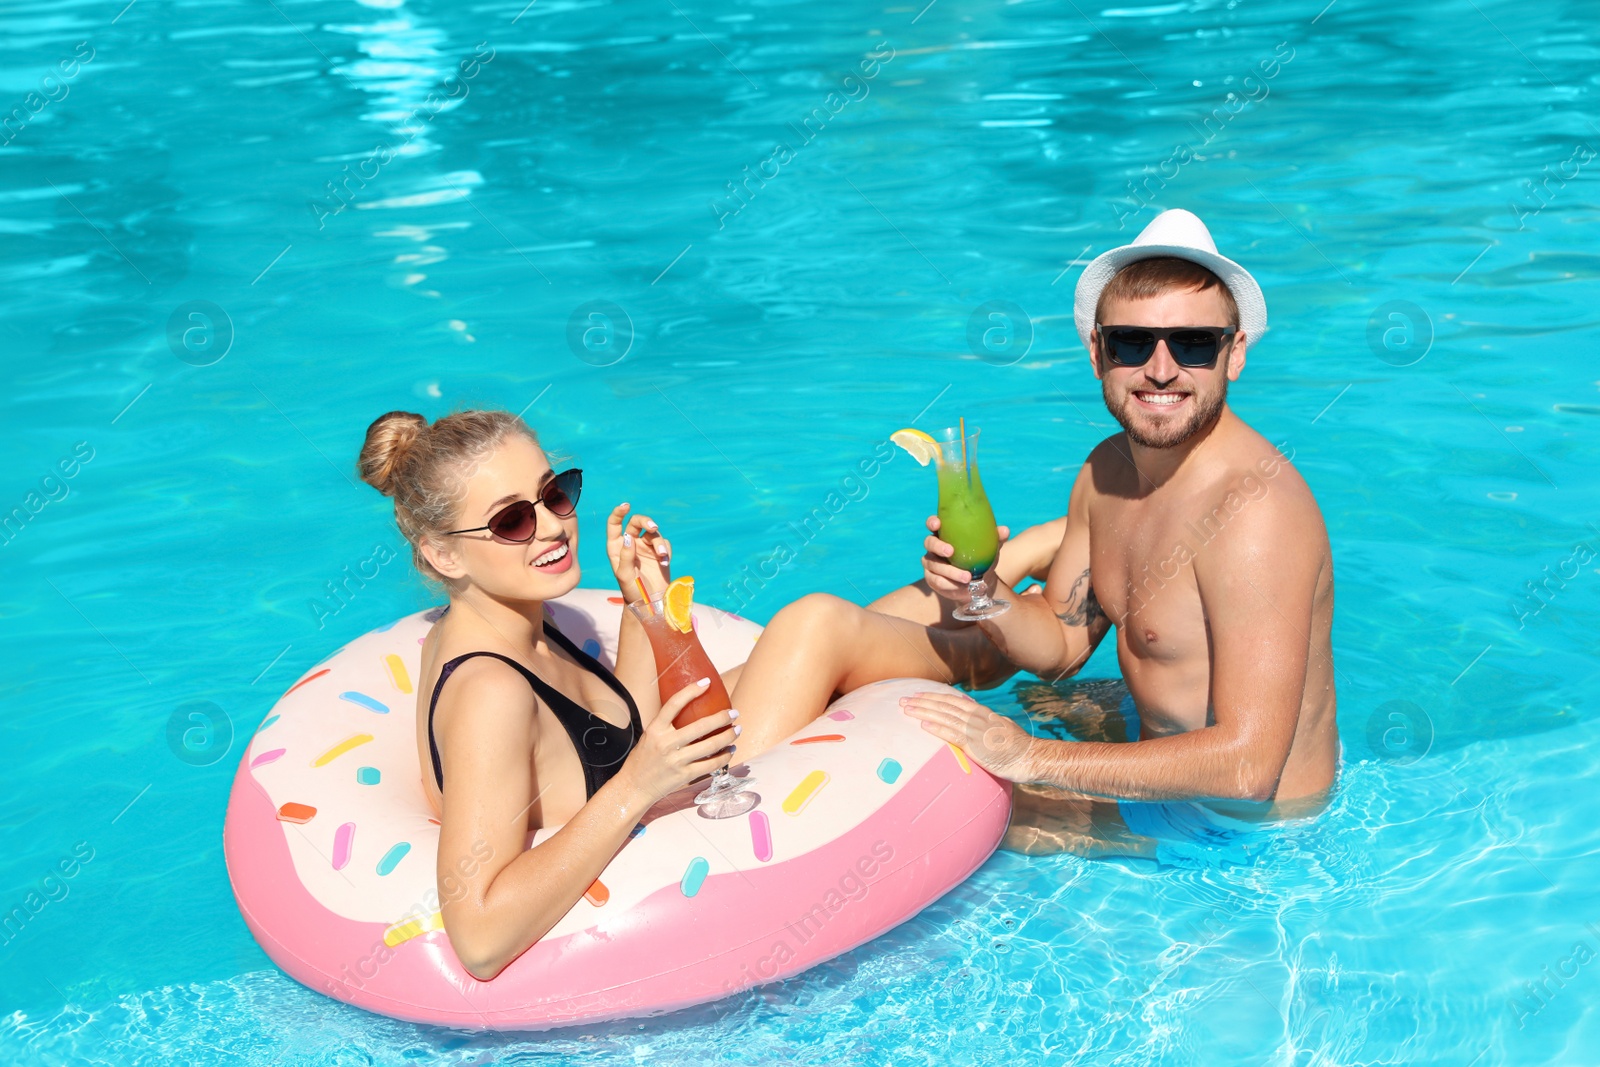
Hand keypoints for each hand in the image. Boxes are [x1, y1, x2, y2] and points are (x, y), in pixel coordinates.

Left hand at [607, 503, 672, 601]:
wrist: (649, 602)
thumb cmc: (631, 590)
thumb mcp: (625, 575)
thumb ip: (626, 555)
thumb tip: (628, 537)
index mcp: (616, 546)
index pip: (615, 524)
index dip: (619, 513)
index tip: (626, 506)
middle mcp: (630, 543)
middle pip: (637, 523)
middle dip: (646, 521)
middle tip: (654, 528)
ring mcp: (645, 547)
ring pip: (654, 533)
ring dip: (659, 543)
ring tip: (663, 556)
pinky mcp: (659, 552)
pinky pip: (664, 543)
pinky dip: (666, 551)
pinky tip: (665, 563)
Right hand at [620, 679, 739, 801]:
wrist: (634, 787)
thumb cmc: (642, 759)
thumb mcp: (649, 736)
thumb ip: (666, 725)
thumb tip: (690, 710)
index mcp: (655, 729)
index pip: (674, 704)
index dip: (691, 691)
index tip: (706, 683)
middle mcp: (666, 743)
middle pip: (700, 726)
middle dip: (722, 718)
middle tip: (734, 713)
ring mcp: (676, 760)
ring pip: (710, 746)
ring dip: (728, 737)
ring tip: (737, 730)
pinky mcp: (684, 776)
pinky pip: (710, 765)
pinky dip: (724, 757)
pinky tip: (730, 751)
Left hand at [899, 690, 1034, 781]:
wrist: (1032, 757)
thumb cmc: (1019, 748)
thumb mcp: (1002, 730)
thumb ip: (987, 725)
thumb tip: (977, 724)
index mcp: (983, 713)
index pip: (954, 701)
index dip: (935, 697)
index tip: (919, 695)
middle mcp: (978, 718)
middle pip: (945, 705)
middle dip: (923, 701)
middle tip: (903, 699)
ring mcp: (976, 730)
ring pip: (945, 716)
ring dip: (924, 711)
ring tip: (907, 709)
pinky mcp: (977, 746)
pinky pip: (953, 735)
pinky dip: (937, 728)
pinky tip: (924, 725)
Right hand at [922, 515, 1009, 603]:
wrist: (980, 582)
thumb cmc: (982, 558)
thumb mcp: (990, 548)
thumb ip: (996, 538)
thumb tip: (1005, 530)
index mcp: (946, 534)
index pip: (933, 523)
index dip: (932, 522)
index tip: (938, 524)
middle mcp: (934, 547)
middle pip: (929, 543)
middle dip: (938, 547)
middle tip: (951, 552)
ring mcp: (931, 563)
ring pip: (934, 565)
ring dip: (950, 571)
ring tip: (967, 577)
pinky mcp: (932, 578)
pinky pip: (936, 580)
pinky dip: (948, 584)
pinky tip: (961, 587)